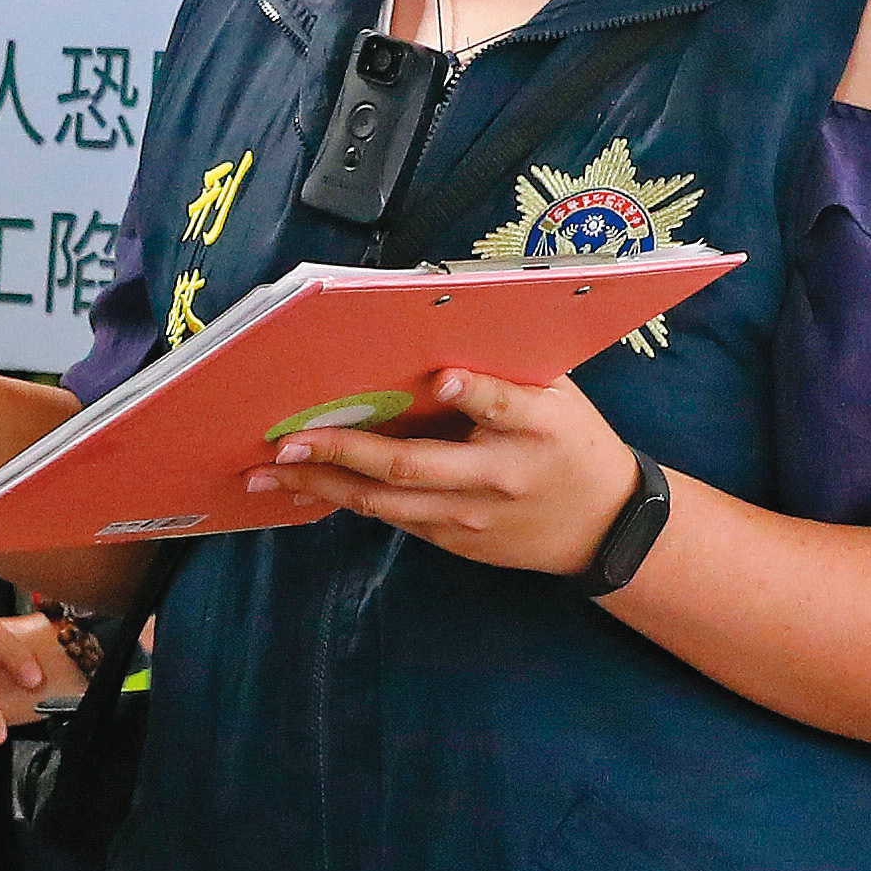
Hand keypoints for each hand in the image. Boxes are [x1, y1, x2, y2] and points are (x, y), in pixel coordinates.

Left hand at [249, 360, 641, 577]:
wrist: (602, 526)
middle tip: (288, 442)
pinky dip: (344, 501)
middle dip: (344, 452)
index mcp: (536, 425)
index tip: (441, 378)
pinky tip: (304, 488)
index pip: (503, 404)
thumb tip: (438, 328)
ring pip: (387, 502)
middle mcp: (499, 476)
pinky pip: (392, 518)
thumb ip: (505, 369)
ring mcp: (473, 517)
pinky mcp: (456, 541)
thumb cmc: (570, 440)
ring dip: (323, 486)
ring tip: (267, 474)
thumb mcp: (558, 394)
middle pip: (414, 466)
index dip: (472, 391)